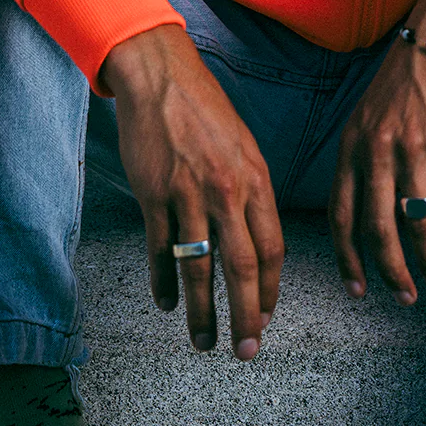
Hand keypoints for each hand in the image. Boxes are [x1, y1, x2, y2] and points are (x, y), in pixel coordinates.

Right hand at [101, 25, 285, 359]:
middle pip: (242, 267)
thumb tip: (257, 239)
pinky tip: (167, 302)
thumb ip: (252, 191)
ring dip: (202, 312)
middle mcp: (227, 189)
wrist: (161, 76)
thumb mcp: (244, 145)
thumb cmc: (205, 110)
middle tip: (246, 350)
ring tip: (203, 340)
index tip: (267, 316)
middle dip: (246, 317)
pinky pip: (160, 250)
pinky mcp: (153, 194)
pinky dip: (164, 282)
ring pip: (199, 267)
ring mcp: (188, 193)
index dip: (271, 290)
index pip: (273, 248)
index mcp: (255, 178)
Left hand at [328, 0, 425, 304]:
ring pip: (416, 217)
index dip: (348, 257)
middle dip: (391, 271)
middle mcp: (376, 147)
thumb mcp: (370, 113)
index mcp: (352, 144)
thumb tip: (370, 208)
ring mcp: (411, 143)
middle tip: (407, 298)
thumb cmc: (409, 77)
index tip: (357, 289)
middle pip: (377, 226)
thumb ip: (366, 156)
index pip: (341, 213)